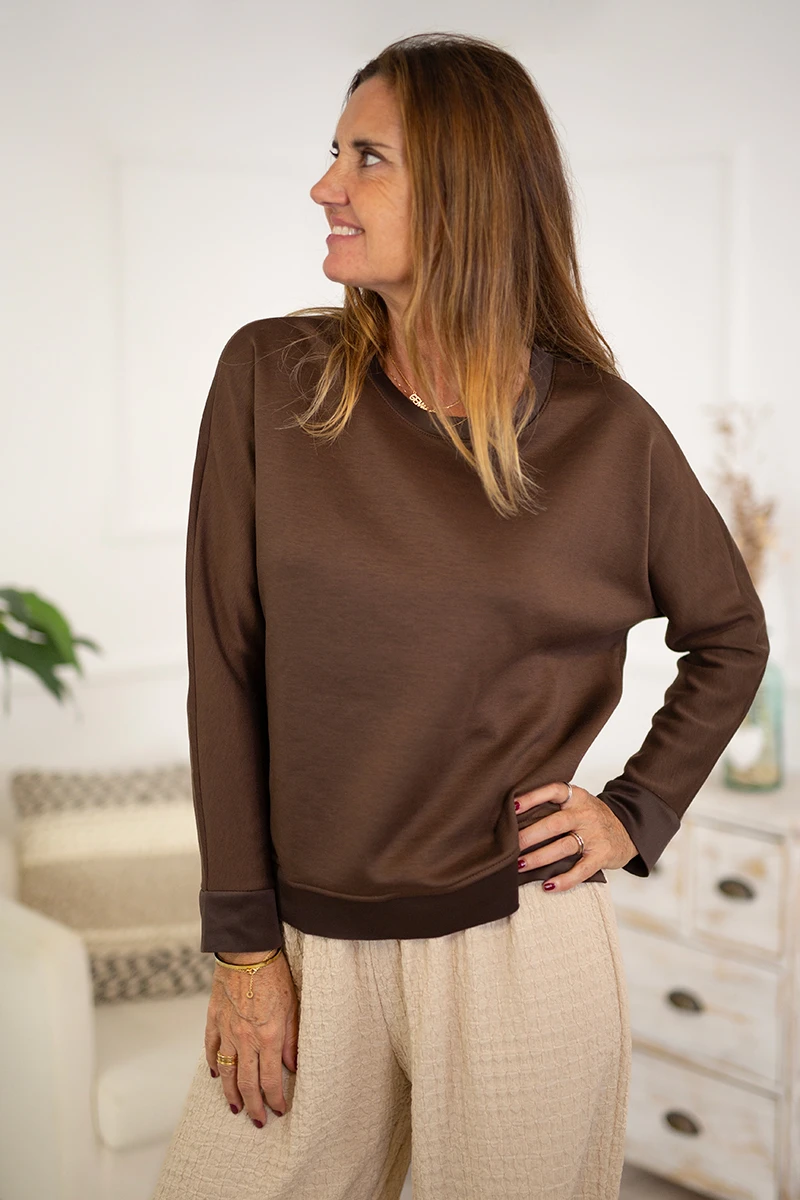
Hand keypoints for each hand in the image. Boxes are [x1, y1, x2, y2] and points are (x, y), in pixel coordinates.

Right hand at [205, 950, 298, 1125]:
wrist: (247, 951)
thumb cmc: (274, 974)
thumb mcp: (293, 1006)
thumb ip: (292, 1040)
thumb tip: (292, 1066)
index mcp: (268, 1036)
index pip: (269, 1080)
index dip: (274, 1099)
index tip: (279, 1110)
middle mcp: (245, 1039)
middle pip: (247, 1083)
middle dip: (254, 1107)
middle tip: (258, 1121)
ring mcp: (226, 1031)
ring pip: (227, 1072)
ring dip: (231, 1093)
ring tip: (236, 1108)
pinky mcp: (213, 1019)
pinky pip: (211, 1049)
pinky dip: (213, 1065)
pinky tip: (217, 1075)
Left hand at [516, 781, 637, 891]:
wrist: (629, 829)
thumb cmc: (593, 817)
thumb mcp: (578, 803)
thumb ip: (556, 806)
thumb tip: (516, 817)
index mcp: (577, 797)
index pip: (553, 791)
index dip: (533, 797)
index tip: (513, 806)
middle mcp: (585, 814)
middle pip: (555, 823)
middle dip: (530, 835)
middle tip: (511, 845)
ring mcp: (594, 835)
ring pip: (563, 847)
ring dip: (539, 858)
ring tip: (520, 865)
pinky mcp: (602, 855)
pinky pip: (581, 870)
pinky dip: (564, 880)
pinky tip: (548, 885)